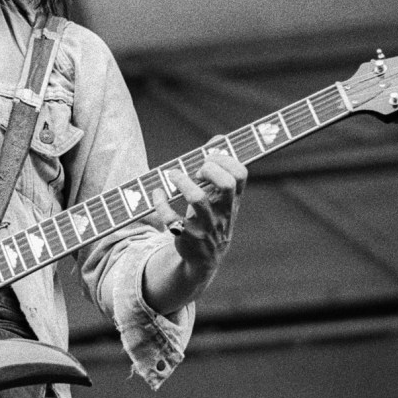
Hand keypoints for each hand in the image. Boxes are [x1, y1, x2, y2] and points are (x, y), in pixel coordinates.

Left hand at [152, 146, 247, 283]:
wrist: (204, 260)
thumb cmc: (210, 217)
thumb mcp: (219, 197)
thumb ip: (219, 169)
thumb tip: (219, 138)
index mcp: (232, 200)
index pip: (240, 174)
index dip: (225, 160)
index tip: (210, 158)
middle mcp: (222, 212)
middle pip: (225, 184)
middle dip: (209, 169)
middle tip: (196, 170)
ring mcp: (205, 226)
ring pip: (197, 200)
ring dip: (182, 182)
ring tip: (172, 175)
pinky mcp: (186, 236)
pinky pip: (171, 218)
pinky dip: (160, 203)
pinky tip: (157, 193)